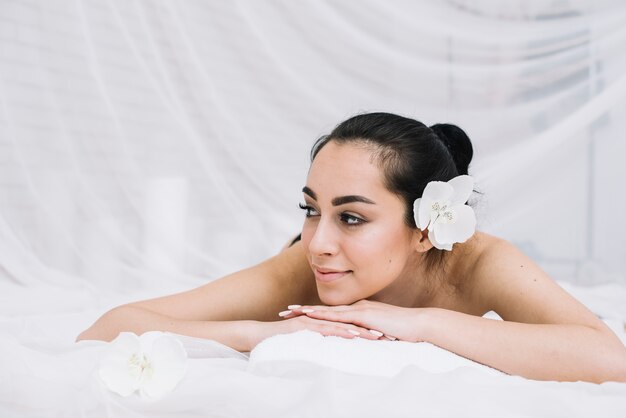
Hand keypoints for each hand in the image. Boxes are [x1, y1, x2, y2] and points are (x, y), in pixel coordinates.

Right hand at [253, 313, 381, 347]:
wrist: (256, 335)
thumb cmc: (279, 341)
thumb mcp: (306, 343)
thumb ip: (320, 343)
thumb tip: (333, 352)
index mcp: (322, 323)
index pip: (349, 326)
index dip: (367, 330)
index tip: (385, 337)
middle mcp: (320, 320)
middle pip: (350, 323)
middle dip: (369, 329)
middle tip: (389, 336)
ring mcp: (313, 321)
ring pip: (342, 325)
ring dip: (361, 330)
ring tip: (378, 336)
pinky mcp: (305, 326)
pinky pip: (326, 329)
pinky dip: (341, 331)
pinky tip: (354, 335)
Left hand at [280, 300, 424, 341]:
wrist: (419, 325)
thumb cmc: (404, 332)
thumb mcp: (382, 333)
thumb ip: (370, 335)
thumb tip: (361, 343)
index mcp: (359, 312)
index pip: (332, 313)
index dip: (313, 313)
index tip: (296, 314)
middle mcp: (356, 307)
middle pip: (324, 310)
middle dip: (303, 310)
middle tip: (284, 311)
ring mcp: (359, 310)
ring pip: (327, 311)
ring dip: (308, 311)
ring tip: (290, 312)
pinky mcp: (363, 315)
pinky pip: (339, 316)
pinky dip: (323, 315)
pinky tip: (311, 315)